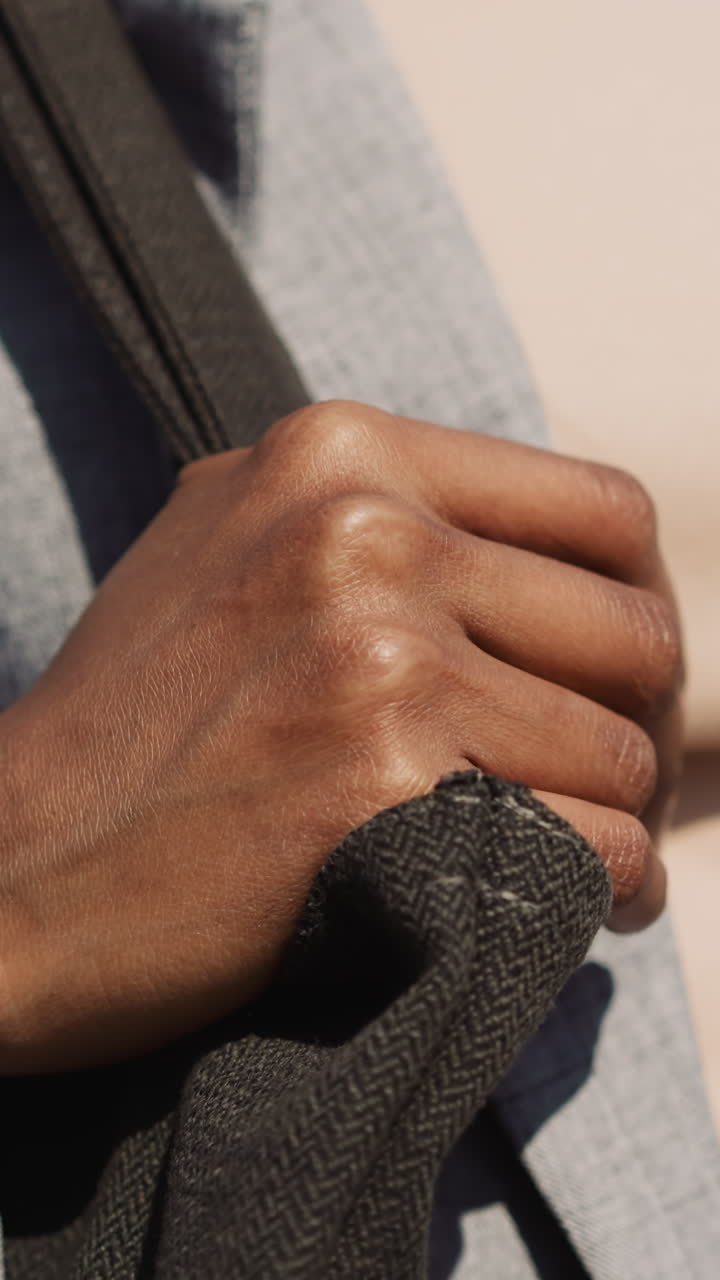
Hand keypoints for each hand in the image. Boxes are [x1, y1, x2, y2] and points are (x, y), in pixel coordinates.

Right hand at [0, 401, 682, 1070]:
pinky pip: (593, 846)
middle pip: (632, 632)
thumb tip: (542, 554)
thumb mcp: (234, 546)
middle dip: (641, 725)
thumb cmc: (133, 724)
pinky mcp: (383, 786)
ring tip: (585, 854)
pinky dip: (606, 890)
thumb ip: (376, 516)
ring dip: (621, 819)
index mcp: (340, 453)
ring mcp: (376, 656)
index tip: (615, 680)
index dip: (640, 605)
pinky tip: (577, 908)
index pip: (601, 511)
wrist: (15, 868)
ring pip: (622, 751)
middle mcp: (365, 533)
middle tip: (609, 785)